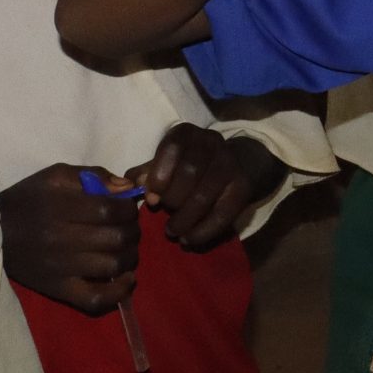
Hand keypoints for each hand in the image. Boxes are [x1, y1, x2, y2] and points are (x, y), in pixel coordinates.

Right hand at [0, 162, 140, 315]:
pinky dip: (119, 292)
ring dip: (130, 256)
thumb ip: (92, 176)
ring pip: (113, 265)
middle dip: (132, 230)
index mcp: (59, 206)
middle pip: (116, 237)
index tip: (126, 207)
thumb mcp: (55, 176)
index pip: (110, 209)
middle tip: (129, 227)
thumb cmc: (28, 200)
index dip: (127, 208)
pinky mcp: (59, 290)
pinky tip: (126, 279)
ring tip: (126, 248)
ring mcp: (61, 268)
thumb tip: (126, 188)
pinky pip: (96, 299)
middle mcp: (60, 238)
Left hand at [131, 123, 276, 249]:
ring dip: (185, 219)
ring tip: (173, 232)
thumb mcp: (166, 163)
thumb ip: (147, 173)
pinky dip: (203, 230)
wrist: (234, 163)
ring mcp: (230, 163)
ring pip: (205, 193)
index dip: (159, 175)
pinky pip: (223, 213)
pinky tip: (190, 238)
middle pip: (190, 171)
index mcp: (186, 133)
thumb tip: (129, 184)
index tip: (151, 199)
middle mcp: (211, 142)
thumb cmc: (188, 165)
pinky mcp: (243, 187)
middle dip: (173, 199)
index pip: (172, 147)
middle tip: (164, 216)